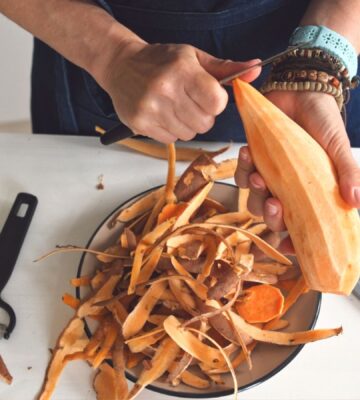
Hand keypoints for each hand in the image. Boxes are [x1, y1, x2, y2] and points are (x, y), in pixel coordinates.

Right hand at [100, 42, 259, 142]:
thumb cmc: (161, 61)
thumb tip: (256, 68)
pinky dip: (172, 131)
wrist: (121, 66)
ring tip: (175, 107)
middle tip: (190, 102)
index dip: (216, 102)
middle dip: (203, 115)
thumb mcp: (194, 57)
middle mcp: (165, 90)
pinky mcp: (140, 124)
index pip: (216, 102)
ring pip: (189, 134)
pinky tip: (163, 114)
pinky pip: (171, 140)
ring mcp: (151, 109)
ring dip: (187, 124)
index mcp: (182, 71)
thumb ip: (226, 68)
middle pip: (205, 123)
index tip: (208, 95)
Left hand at [235, 90, 359, 233]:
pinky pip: (240, 175)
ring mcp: (269, 176)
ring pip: (253, 200)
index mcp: (309, 193)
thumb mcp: (338, 148)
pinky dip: (242, 168)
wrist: (303, 92)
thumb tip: (357, 202)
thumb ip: (348, 173)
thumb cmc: (323, 123)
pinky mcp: (253, 161)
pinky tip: (248, 153)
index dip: (295, 241)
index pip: (301, 226)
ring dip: (254, 192)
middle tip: (275, 203)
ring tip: (259, 175)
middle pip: (272, 218)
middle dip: (271, 216)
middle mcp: (287, 190)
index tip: (291, 245)